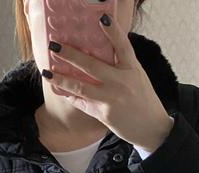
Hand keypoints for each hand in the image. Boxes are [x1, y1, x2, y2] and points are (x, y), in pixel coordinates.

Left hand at [42, 14, 174, 152]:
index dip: (113, 32)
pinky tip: (58, 90)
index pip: (123, 46)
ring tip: (47, 73)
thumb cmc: (143, 100)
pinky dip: (70, 96)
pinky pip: (82, 103)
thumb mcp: (137, 77)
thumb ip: (122, 65)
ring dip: (62, 79)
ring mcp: (111, 99)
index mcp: (132, 69)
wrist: (151, 128)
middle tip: (55, 46)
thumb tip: (101, 51)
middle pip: (93, 65)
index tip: (101, 18)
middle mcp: (121, 82)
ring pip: (82, 87)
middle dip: (71, 55)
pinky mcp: (104, 114)